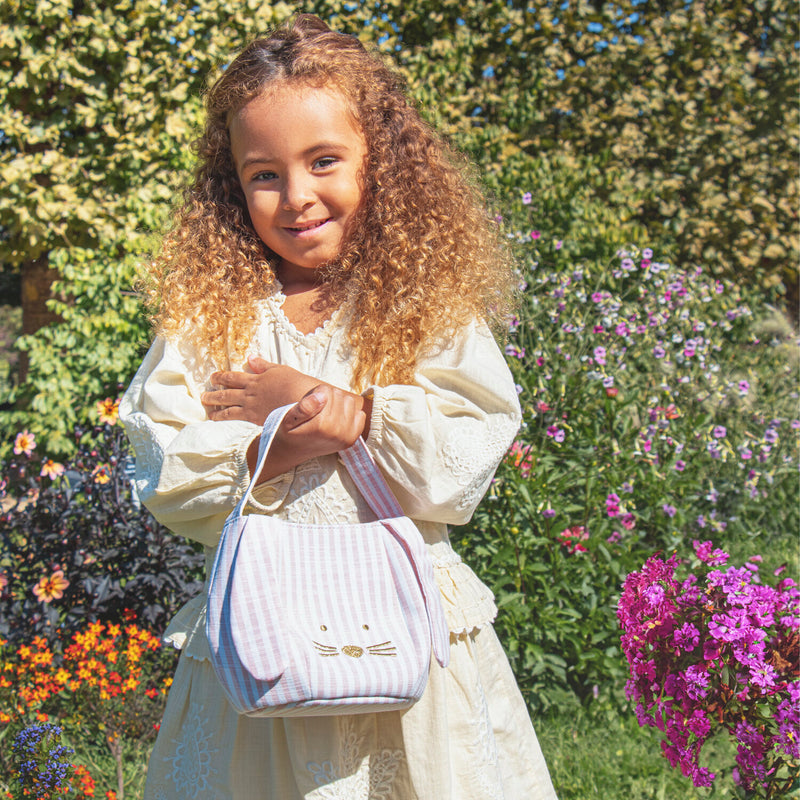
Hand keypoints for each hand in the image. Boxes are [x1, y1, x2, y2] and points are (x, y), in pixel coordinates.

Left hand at [201, 357, 317, 423]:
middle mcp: (251, 390)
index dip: (222, 376)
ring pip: (227, 402)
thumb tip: (251, 357)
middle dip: (214, 391)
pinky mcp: (253, 416)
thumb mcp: (281, 370)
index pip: (234, 376)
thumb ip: (264, 365)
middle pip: (227, 389)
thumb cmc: (297, 385)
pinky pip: (232, 415)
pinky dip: (222, 415)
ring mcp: (251, 403)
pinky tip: (214, 417)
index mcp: (257, 378)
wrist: (304, 401)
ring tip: (205, 404)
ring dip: (214, 403)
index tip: (213, 377)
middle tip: (203, 394)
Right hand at [248, 384, 372, 482]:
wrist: (291, 451)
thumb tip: (322, 395)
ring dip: (339, 405)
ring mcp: (347, 436)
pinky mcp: (352, 439)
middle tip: (316, 410)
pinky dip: (350, 414)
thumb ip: (305, 407)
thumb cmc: (290, 431)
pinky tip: (337, 421)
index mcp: (322, 425)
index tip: (309, 403)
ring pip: (350, 402)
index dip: (316, 393)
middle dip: (328, 398)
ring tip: (325, 415)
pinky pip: (360, 415)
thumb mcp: (288, 418)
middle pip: (339, 395)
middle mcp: (337, 432)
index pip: (327, 391)